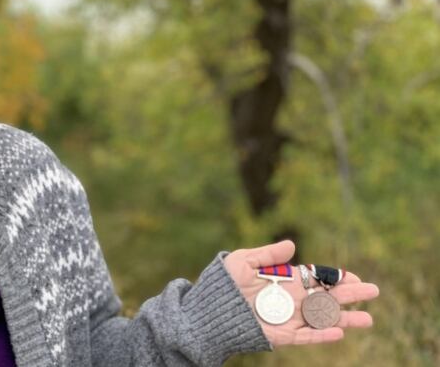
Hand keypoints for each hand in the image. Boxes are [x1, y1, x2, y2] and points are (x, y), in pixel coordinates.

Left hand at [223, 240, 378, 345]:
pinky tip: (339, 332)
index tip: (355, 276)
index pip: (317, 278)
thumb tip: (292, 245)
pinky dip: (321, 335)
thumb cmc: (224, 283)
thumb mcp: (243, 261)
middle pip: (326, 297)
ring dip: (344, 319)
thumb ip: (268, 255)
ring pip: (322, 319)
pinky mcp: (281, 335)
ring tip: (368, 319)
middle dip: (350, 295)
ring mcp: (288, 318)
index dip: (336, 277)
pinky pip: (305, 337)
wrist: (208, 309)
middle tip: (373, 291)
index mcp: (285, 280)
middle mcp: (291, 299)